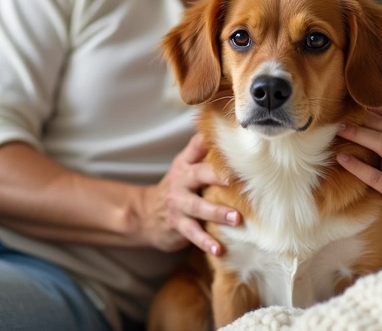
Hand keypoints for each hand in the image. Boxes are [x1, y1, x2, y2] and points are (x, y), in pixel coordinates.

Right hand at [138, 133, 239, 255]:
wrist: (144, 214)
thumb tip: (231, 132)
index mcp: (186, 163)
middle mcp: (181, 180)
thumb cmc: (177, 187)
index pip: (198, 147)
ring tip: (236, 219)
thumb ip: (204, 151)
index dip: (212, 142)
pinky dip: (206, 242)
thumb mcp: (185, 165)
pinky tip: (219, 249)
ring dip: (217, 212)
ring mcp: (178, 203)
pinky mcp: (177, 225)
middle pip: (199, 174)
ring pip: (198, 207)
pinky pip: (193, 233)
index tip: (233, 141)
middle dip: (217, 176)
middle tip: (236, 180)